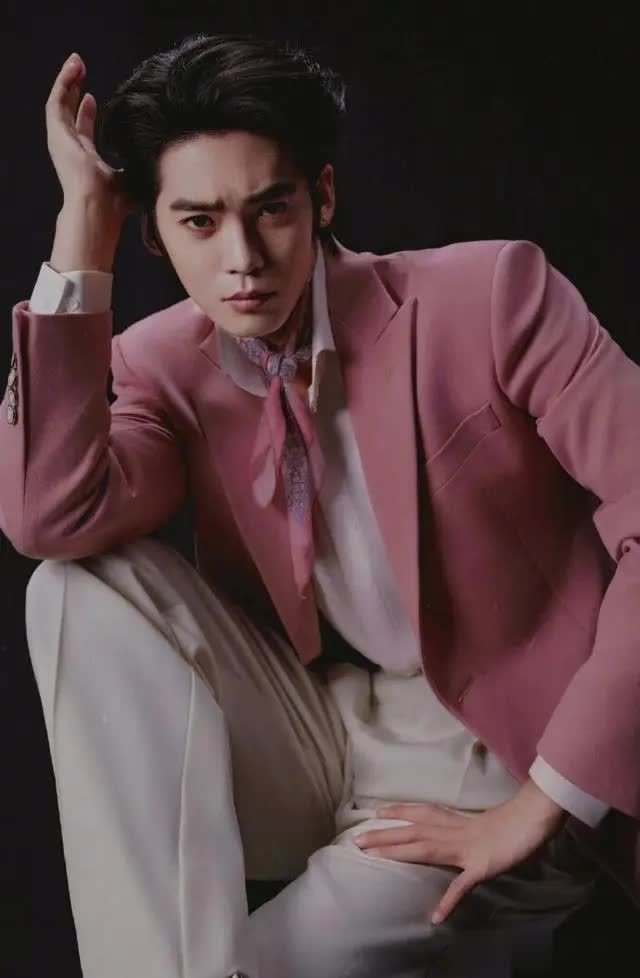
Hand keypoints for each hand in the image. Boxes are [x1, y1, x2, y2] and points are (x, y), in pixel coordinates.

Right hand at [45, 52, 131, 221]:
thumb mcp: (133, 177)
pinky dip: (63, 83)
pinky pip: (56, 103)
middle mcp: (72, 150)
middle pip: (70, 115)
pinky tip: (73, 68)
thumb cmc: (117, 203)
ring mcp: (62, 142)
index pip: (84, 132)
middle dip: (75, 92)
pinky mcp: (57, 135)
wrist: (99, 208)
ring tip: (76, 62)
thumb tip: (164, 157)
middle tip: (81, 71)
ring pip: (60, 104)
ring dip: (68, 82)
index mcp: (88, 161)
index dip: (87, 114)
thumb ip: (139, 165)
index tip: (93, 97)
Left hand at [353, 777, 566, 924]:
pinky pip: (462, 886)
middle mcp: (455, 831)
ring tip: (373, 857)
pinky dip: (449, 900)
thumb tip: (456, 833)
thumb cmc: (513, 820)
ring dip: (398, 853)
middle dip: (385, 835)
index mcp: (456, 821)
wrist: (534, 819)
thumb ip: (467, 829)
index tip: (375, 813)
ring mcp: (466, 849)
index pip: (421, 813)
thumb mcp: (484, 823)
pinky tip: (435, 917)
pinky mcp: (481, 867)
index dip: (398, 812)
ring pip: (426, 849)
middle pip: (413, 832)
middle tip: (357, 840)